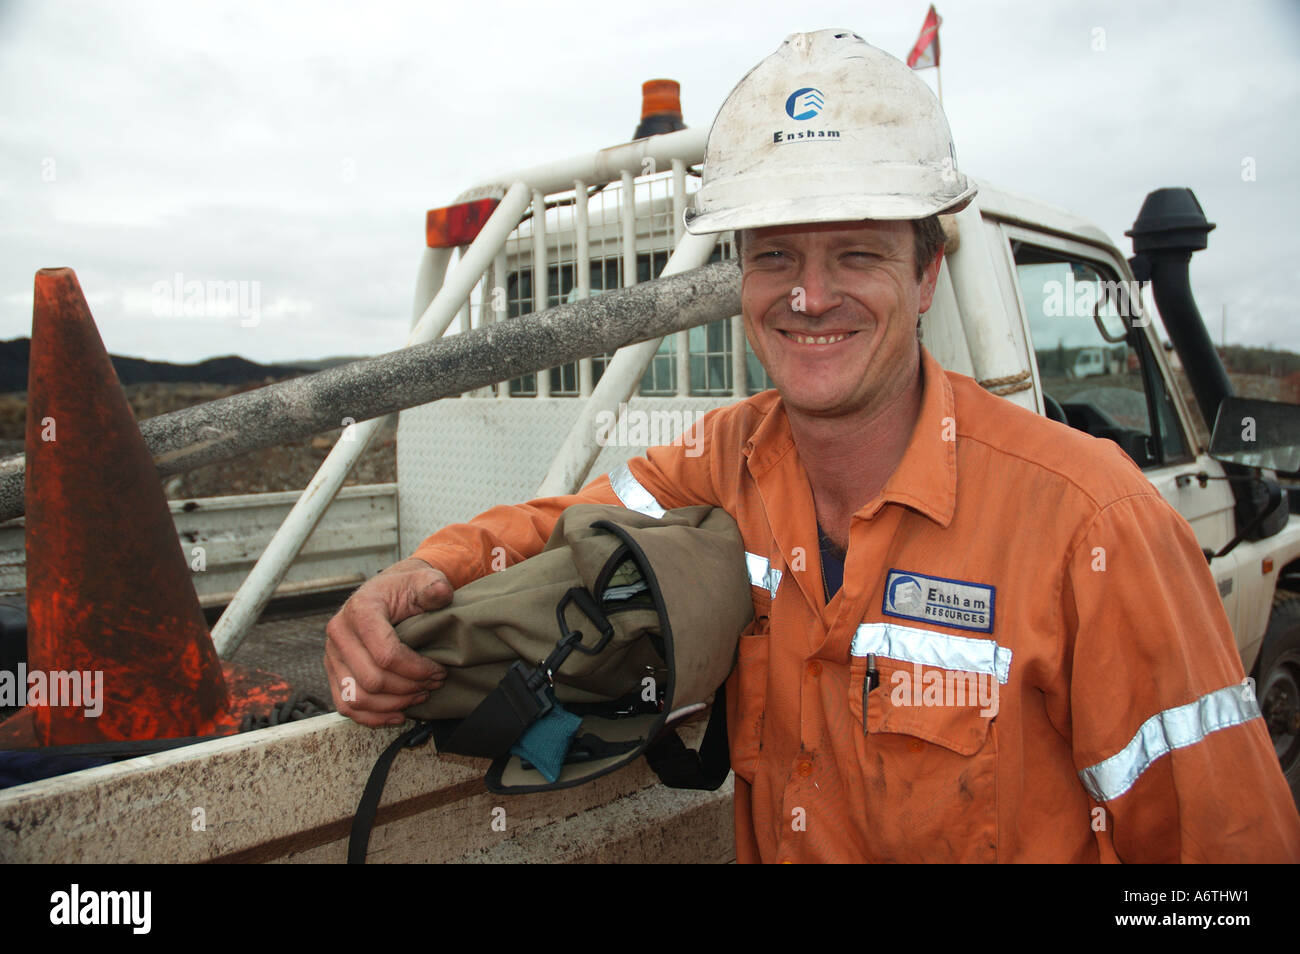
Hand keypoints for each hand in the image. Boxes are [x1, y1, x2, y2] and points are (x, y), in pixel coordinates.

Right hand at [325, 557, 451, 726]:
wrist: (387, 592)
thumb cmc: (407, 589)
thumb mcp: (424, 580)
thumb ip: (434, 587)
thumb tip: (441, 593)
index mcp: (360, 610)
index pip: (386, 654)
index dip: (416, 670)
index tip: (438, 671)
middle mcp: (339, 633)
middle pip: (372, 680)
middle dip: (408, 688)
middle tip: (433, 684)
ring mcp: (332, 654)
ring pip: (357, 698)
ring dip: (393, 705)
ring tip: (419, 697)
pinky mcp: (333, 671)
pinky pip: (345, 705)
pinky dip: (371, 717)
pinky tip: (398, 714)